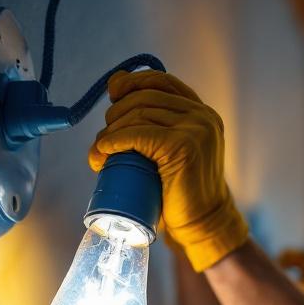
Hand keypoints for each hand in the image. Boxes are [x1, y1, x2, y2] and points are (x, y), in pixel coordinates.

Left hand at [90, 70, 248, 270]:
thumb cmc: (182, 192)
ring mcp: (195, 130)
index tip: (113, 93)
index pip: (162, 81)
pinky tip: (103, 151)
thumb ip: (160, 125)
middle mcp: (202, 116)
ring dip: (109, 132)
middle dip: (115, 114)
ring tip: (100, 155)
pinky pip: (137, 133)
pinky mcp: (182, 146)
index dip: (132, 82)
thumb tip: (118, 90)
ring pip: (137, 115)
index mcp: (202, 113)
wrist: (202, 223)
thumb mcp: (174, 150)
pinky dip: (113, 140)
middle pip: (144, 98)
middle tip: (104, 140)